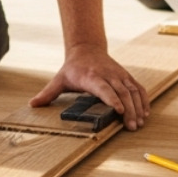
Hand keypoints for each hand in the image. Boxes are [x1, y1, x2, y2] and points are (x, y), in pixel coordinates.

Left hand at [29, 43, 150, 129]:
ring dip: (138, 107)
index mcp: (92, 77)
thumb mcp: (59, 79)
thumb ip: (48, 93)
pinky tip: (145, 113)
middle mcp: (108, 75)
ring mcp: (119, 75)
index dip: (112, 99)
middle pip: (122, 92)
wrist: (87, 49)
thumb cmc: (73, 68)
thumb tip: (32, 104)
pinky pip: (138, 88)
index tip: (120, 111)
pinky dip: (143, 100)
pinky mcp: (126, 77)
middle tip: (131, 127)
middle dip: (129, 110)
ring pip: (133, 91)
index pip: (104, 88)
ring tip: (140, 123)